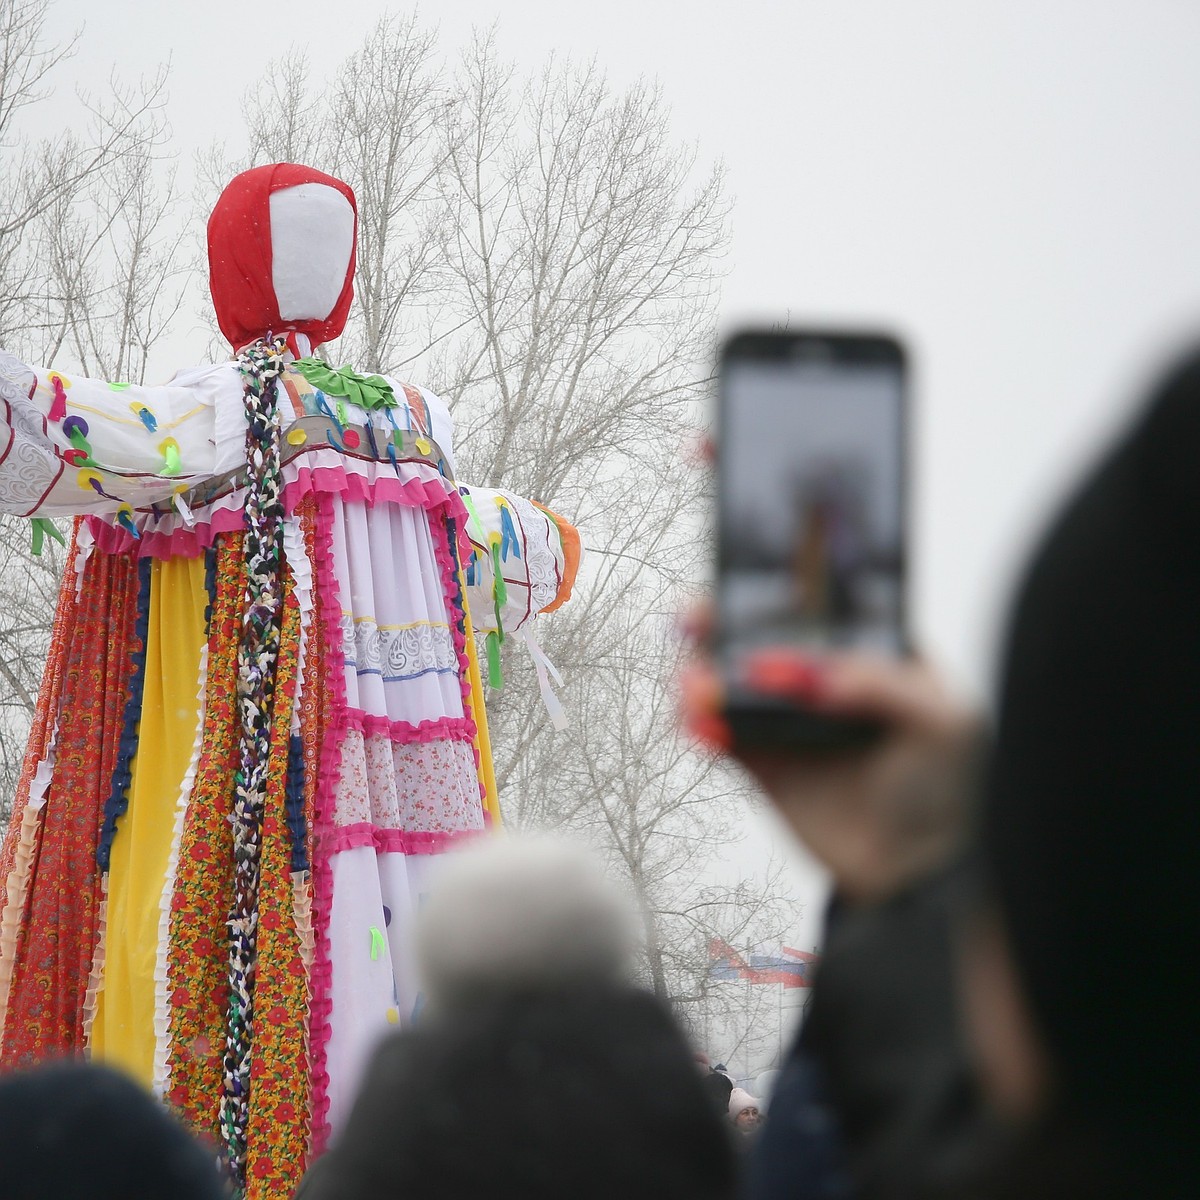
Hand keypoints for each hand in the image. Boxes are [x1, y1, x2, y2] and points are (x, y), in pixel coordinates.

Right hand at [680, 620, 979, 901]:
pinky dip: (700, 724)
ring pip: (731, 682)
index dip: (782, 590)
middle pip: (761, 635)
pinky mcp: (762, 760)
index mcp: (870, 652)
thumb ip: (882, 685)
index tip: (750, 585)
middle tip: (698, 620)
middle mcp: (821, 678)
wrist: (915, 872)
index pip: (820, 607)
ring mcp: (788, 719)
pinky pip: (721, 734)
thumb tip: (811, 676)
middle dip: (721, 622)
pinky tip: (692, 720)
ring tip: (693, 684)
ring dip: (701, 673)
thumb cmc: (946, 788)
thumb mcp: (941, 722)